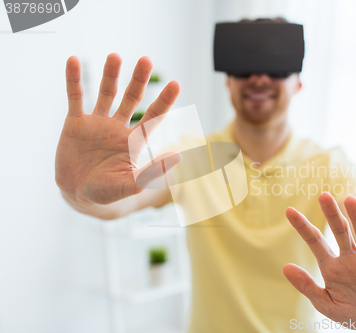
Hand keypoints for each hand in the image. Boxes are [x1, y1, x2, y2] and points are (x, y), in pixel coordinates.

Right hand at [55, 53, 180, 205]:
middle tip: (146, 59)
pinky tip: (73, 61)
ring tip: (115, 56)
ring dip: (110, 75)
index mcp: (134, 141)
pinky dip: (74, 80)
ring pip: (106, 94)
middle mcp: (118, 128)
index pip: (153, 117)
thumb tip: (179, 155)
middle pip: (131, 98)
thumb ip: (152, 171)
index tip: (176, 84)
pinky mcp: (76, 123)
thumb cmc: (108, 192)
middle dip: (138, 80)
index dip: (164, 101)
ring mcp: (97, 123)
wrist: (78, 195)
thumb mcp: (130, 184)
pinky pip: (75, 97)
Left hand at [284, 192, 355, 328]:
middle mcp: (349, 258)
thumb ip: (307, 286)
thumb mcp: (325, 304)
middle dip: (332, 214)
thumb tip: (285, 267)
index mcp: (331, 266)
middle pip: (340, 231)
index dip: (303, 226)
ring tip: (350, 199)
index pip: (315, 241)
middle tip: (323, 196)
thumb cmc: (350, 312)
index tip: (289, 211)